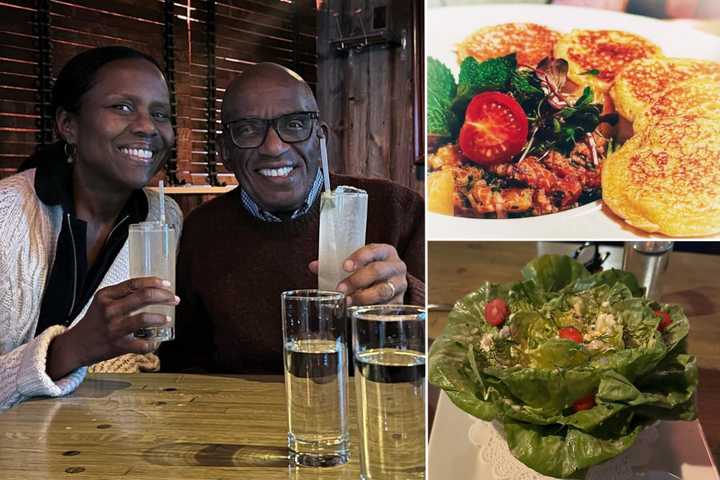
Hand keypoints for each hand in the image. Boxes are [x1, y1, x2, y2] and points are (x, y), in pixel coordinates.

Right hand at [46, 277, 178, 379]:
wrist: (75, 346)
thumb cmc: (94, 322)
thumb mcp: (102, 302)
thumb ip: (122, 295)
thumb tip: (151, 289)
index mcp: (106, 296)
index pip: (135, 284)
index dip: (154, 282)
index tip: (167, 284)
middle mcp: (109, 310)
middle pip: (143, 297)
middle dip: (164, 296)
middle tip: (175, 299)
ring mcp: (113, 328)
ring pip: (144, 318)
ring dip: (160, 318)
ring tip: (167, 319)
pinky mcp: (117, 345)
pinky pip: (142, 344)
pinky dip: (153, 343)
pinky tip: (156, 341)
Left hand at [309, 243, 406, 305]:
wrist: (393, 283)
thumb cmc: (370, 271)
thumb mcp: (359, 263)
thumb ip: (336, 264)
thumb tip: (314, 266)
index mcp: (386, 252)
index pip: (373, 251)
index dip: (359, 258)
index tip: (345, 266)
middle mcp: (396, 267)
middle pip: (378, 271)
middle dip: (357, 280)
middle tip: (340, 289)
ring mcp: (400, 285)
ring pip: (383, 291)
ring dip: (363, 297)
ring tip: (348, 302)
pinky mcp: (400, 302)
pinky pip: (386, 307)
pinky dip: (371, 310)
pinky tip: (359, 312)